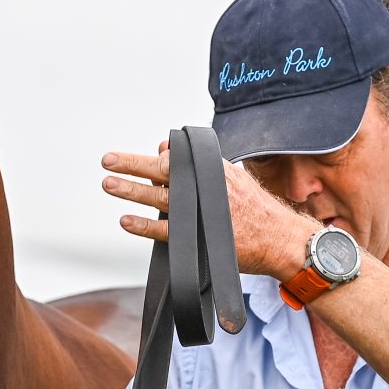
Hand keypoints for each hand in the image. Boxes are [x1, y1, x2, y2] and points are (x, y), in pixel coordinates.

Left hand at [101, 143, 318, 278]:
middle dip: (133, 164)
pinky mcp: (199, 238)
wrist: (280, 239)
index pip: (178, 157)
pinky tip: (126, 220)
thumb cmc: (255, 209)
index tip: (139, 157)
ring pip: (160, 198)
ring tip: (109, 184)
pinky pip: (165, 230)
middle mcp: (206, 188)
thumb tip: (164, 149)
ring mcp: (202, 213)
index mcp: (214, 171)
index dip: (157, 157)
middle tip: (108, 160)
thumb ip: (199, 165)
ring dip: (131, 190)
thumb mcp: (230, 178)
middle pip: (164, 171)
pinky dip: (144, 225)